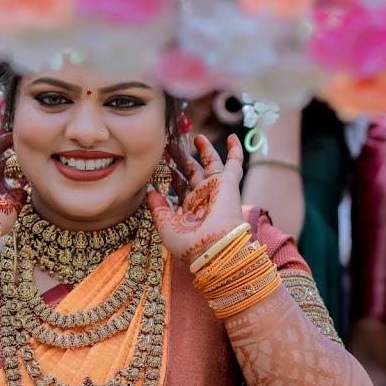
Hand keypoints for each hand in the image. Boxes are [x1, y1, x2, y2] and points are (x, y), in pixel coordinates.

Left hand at [147, 134, 245, 263]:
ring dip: (204, 150)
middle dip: (182, 158)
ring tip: (195, 137)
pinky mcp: (229, 183)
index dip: (171, 173)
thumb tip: (150, 190)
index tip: (160, 160)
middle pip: (192, 172)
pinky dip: (235, 150)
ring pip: (210, 164)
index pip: (180, 186)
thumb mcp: (165, 226)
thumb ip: (158, 207)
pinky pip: (234, 163)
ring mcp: (216, 189)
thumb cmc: (188, 244)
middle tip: (170, 144)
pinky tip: (232, 137)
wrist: (213, 248)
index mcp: (189, 209)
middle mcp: (203, 198)